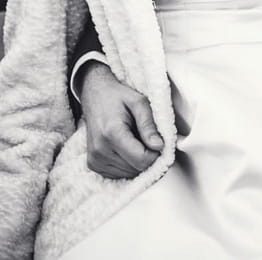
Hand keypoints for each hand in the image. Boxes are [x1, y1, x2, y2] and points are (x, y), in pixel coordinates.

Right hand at [79, 60, 163, 178]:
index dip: (156, 154)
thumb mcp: (139, 102)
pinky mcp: (93, 165)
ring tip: (135, 140)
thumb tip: (159, 146)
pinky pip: (119, 174)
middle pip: (136, 168)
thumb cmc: (118, 97)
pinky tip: (127, 148)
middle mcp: (100, 150)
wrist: (95, 95)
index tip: (159, 142)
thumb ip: (149, 125)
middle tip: (148, 138)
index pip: (141, 160)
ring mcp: (95, 160)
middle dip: (148, 157)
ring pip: (129, 174)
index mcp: (112, 133)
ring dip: (138, 161)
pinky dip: (128, 164)